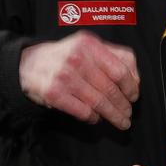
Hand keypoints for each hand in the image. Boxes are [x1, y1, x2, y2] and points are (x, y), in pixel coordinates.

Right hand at [19, 31, 138, 128]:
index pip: (120, 69)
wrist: (29, 64)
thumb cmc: (66, 56)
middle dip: (123, 105)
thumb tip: (135, 79)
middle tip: (128, 114)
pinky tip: (96, 118)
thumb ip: (115, 56)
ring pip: (98, 102)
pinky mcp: (54, 94)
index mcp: (90, 45)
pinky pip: (82, 111)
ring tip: (120, 121)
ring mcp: (64, 77)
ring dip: (113, 115)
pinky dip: (93, 117)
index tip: (134, 96)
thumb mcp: (90, 46)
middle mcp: (77, 59)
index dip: (131, 86)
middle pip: (110, 88)